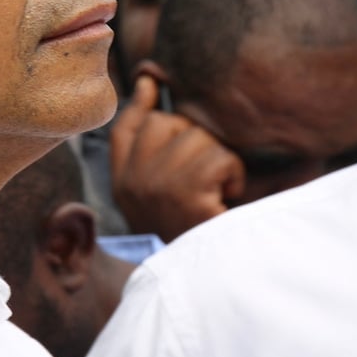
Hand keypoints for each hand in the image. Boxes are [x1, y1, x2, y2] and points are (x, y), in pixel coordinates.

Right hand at [109, 75, 245, 241]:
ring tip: (219, 187)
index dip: (139, 102)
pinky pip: (219, 157)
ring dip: (219, 157)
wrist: (209, 277)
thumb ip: (148, 134)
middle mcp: (133, 184)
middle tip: (206, 174)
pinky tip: (227, 196)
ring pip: (197, 137)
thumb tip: (146, 79)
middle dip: (195, 139)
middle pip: (166, 123)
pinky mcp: (187, 196)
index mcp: (122, 181)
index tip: (153, 80)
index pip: (124, 128)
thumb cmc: (192, 223)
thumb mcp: (161, 183)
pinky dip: (234, 173)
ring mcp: (157, 188)